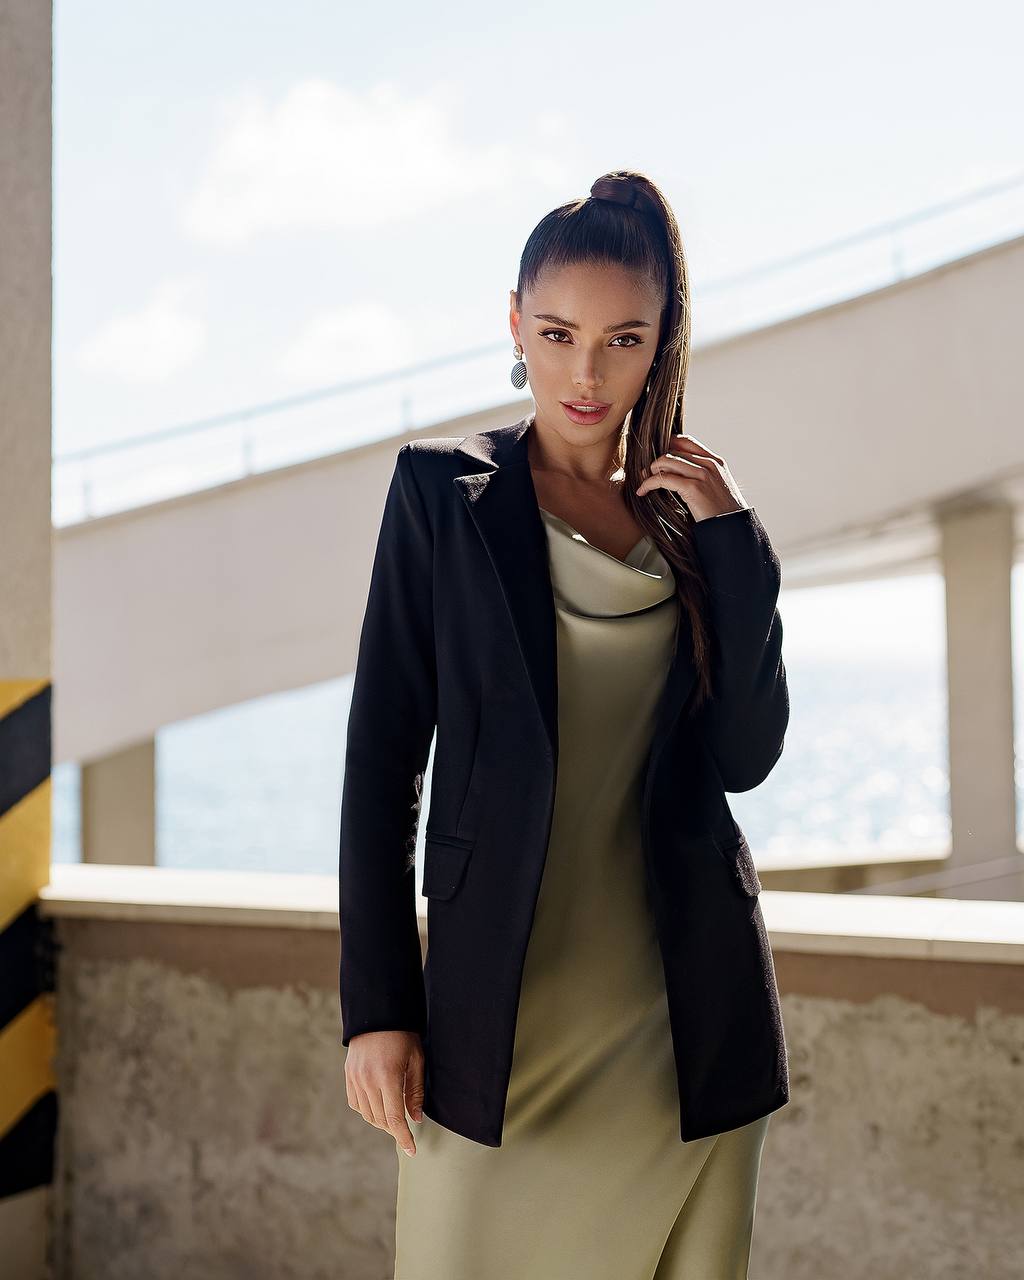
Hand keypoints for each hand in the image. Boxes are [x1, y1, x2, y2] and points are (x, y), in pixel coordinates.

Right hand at [344, 1029, 424, 1155]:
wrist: (377, 1014)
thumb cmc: (402, 1035)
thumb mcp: (416, 1060)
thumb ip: (415, 1091)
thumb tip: (415, 1119)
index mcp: (387, 1076)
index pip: (394, 1118)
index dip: (403, 1137)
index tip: (412, 1150)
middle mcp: (368, 1080)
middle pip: (380, 1119)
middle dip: (394, 1129)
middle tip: (406, 1132)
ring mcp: (355, 1078)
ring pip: (367, 1114)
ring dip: (381, 1122)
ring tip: (394, 1120)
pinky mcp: (348, 1076)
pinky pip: (356, 1103)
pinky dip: (367, 1111)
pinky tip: (378, 1107)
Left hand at [635, 432, 747, 522]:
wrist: (732, 528)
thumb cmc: (722, 512)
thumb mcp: (716, 487)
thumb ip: (701, 475)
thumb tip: (678, 472)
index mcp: (715, 461)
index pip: (686, 441)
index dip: (666, 445)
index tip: (654, 456)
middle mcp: (709, 464)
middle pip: (672, 451)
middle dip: (654, 462)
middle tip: (644, 473)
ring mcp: (702, 474)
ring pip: (665, 461)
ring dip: (649, 471)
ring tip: (643, 481)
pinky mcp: (693, 488)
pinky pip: (663, 478)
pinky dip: (648, 483)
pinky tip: (643, 491)